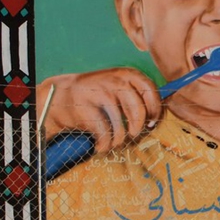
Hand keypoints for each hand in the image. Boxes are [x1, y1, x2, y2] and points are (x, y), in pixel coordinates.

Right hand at [37, 68, 161, 152]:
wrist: (61, 96)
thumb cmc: (99, 96)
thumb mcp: (120, 87)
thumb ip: (139, 96)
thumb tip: (159, 117)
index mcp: (128, 74)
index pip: (151, 92)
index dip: (155, 111)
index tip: (152, 123)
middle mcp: (115, 80)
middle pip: (138, 111)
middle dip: (138, 128)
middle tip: (133, 134)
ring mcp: (99, 92)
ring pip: (120, 126)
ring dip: (119, 140)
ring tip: (114, 141)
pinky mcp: (85, 107)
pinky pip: (104, 133)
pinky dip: (105, 144)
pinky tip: (101, 145)